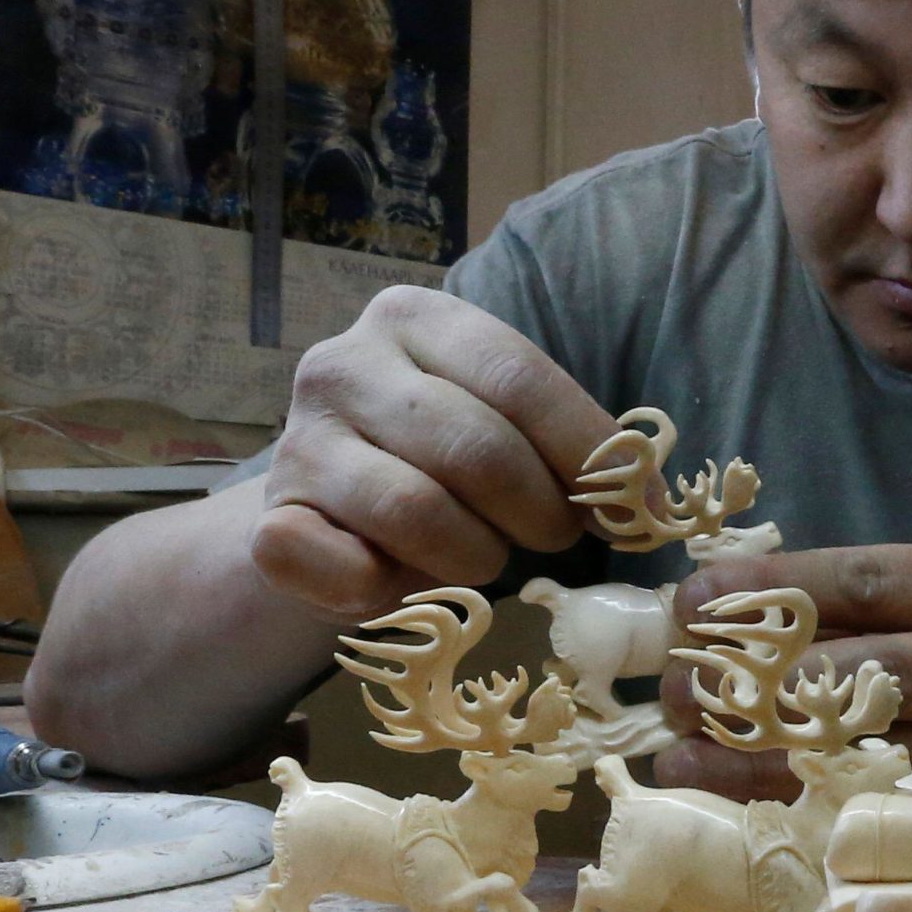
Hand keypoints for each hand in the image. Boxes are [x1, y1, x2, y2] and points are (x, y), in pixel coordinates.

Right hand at [249, 286, 618, 617]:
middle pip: (478, 450)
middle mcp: (344, 363)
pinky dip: (388, 592)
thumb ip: (567, 446)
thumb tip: (643, 501)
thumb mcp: (506, 428)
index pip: (522, 379)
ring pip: (419, 512)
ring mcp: (297, 441)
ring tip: (480, 555)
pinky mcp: (267, 520)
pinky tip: (400, 580)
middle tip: (553, 537)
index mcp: (418, 318)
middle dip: (539, 513)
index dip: (589, 453)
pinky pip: (342, 569)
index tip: (634, 511)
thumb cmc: (441, 462)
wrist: (329, 510)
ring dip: (475, 557)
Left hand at [655, 543, 911, 797]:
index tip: (693, 598)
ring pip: (863, 741)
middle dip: (760, 673)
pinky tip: (710, 783)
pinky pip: (859, 803)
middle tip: (672, 682)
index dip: (777, 588)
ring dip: (758, 742)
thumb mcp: (905, 609)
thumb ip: (827, 603)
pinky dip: (776, 790)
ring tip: (678, 743)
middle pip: (869, 663)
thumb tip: (703, 601)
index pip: (872, 580)